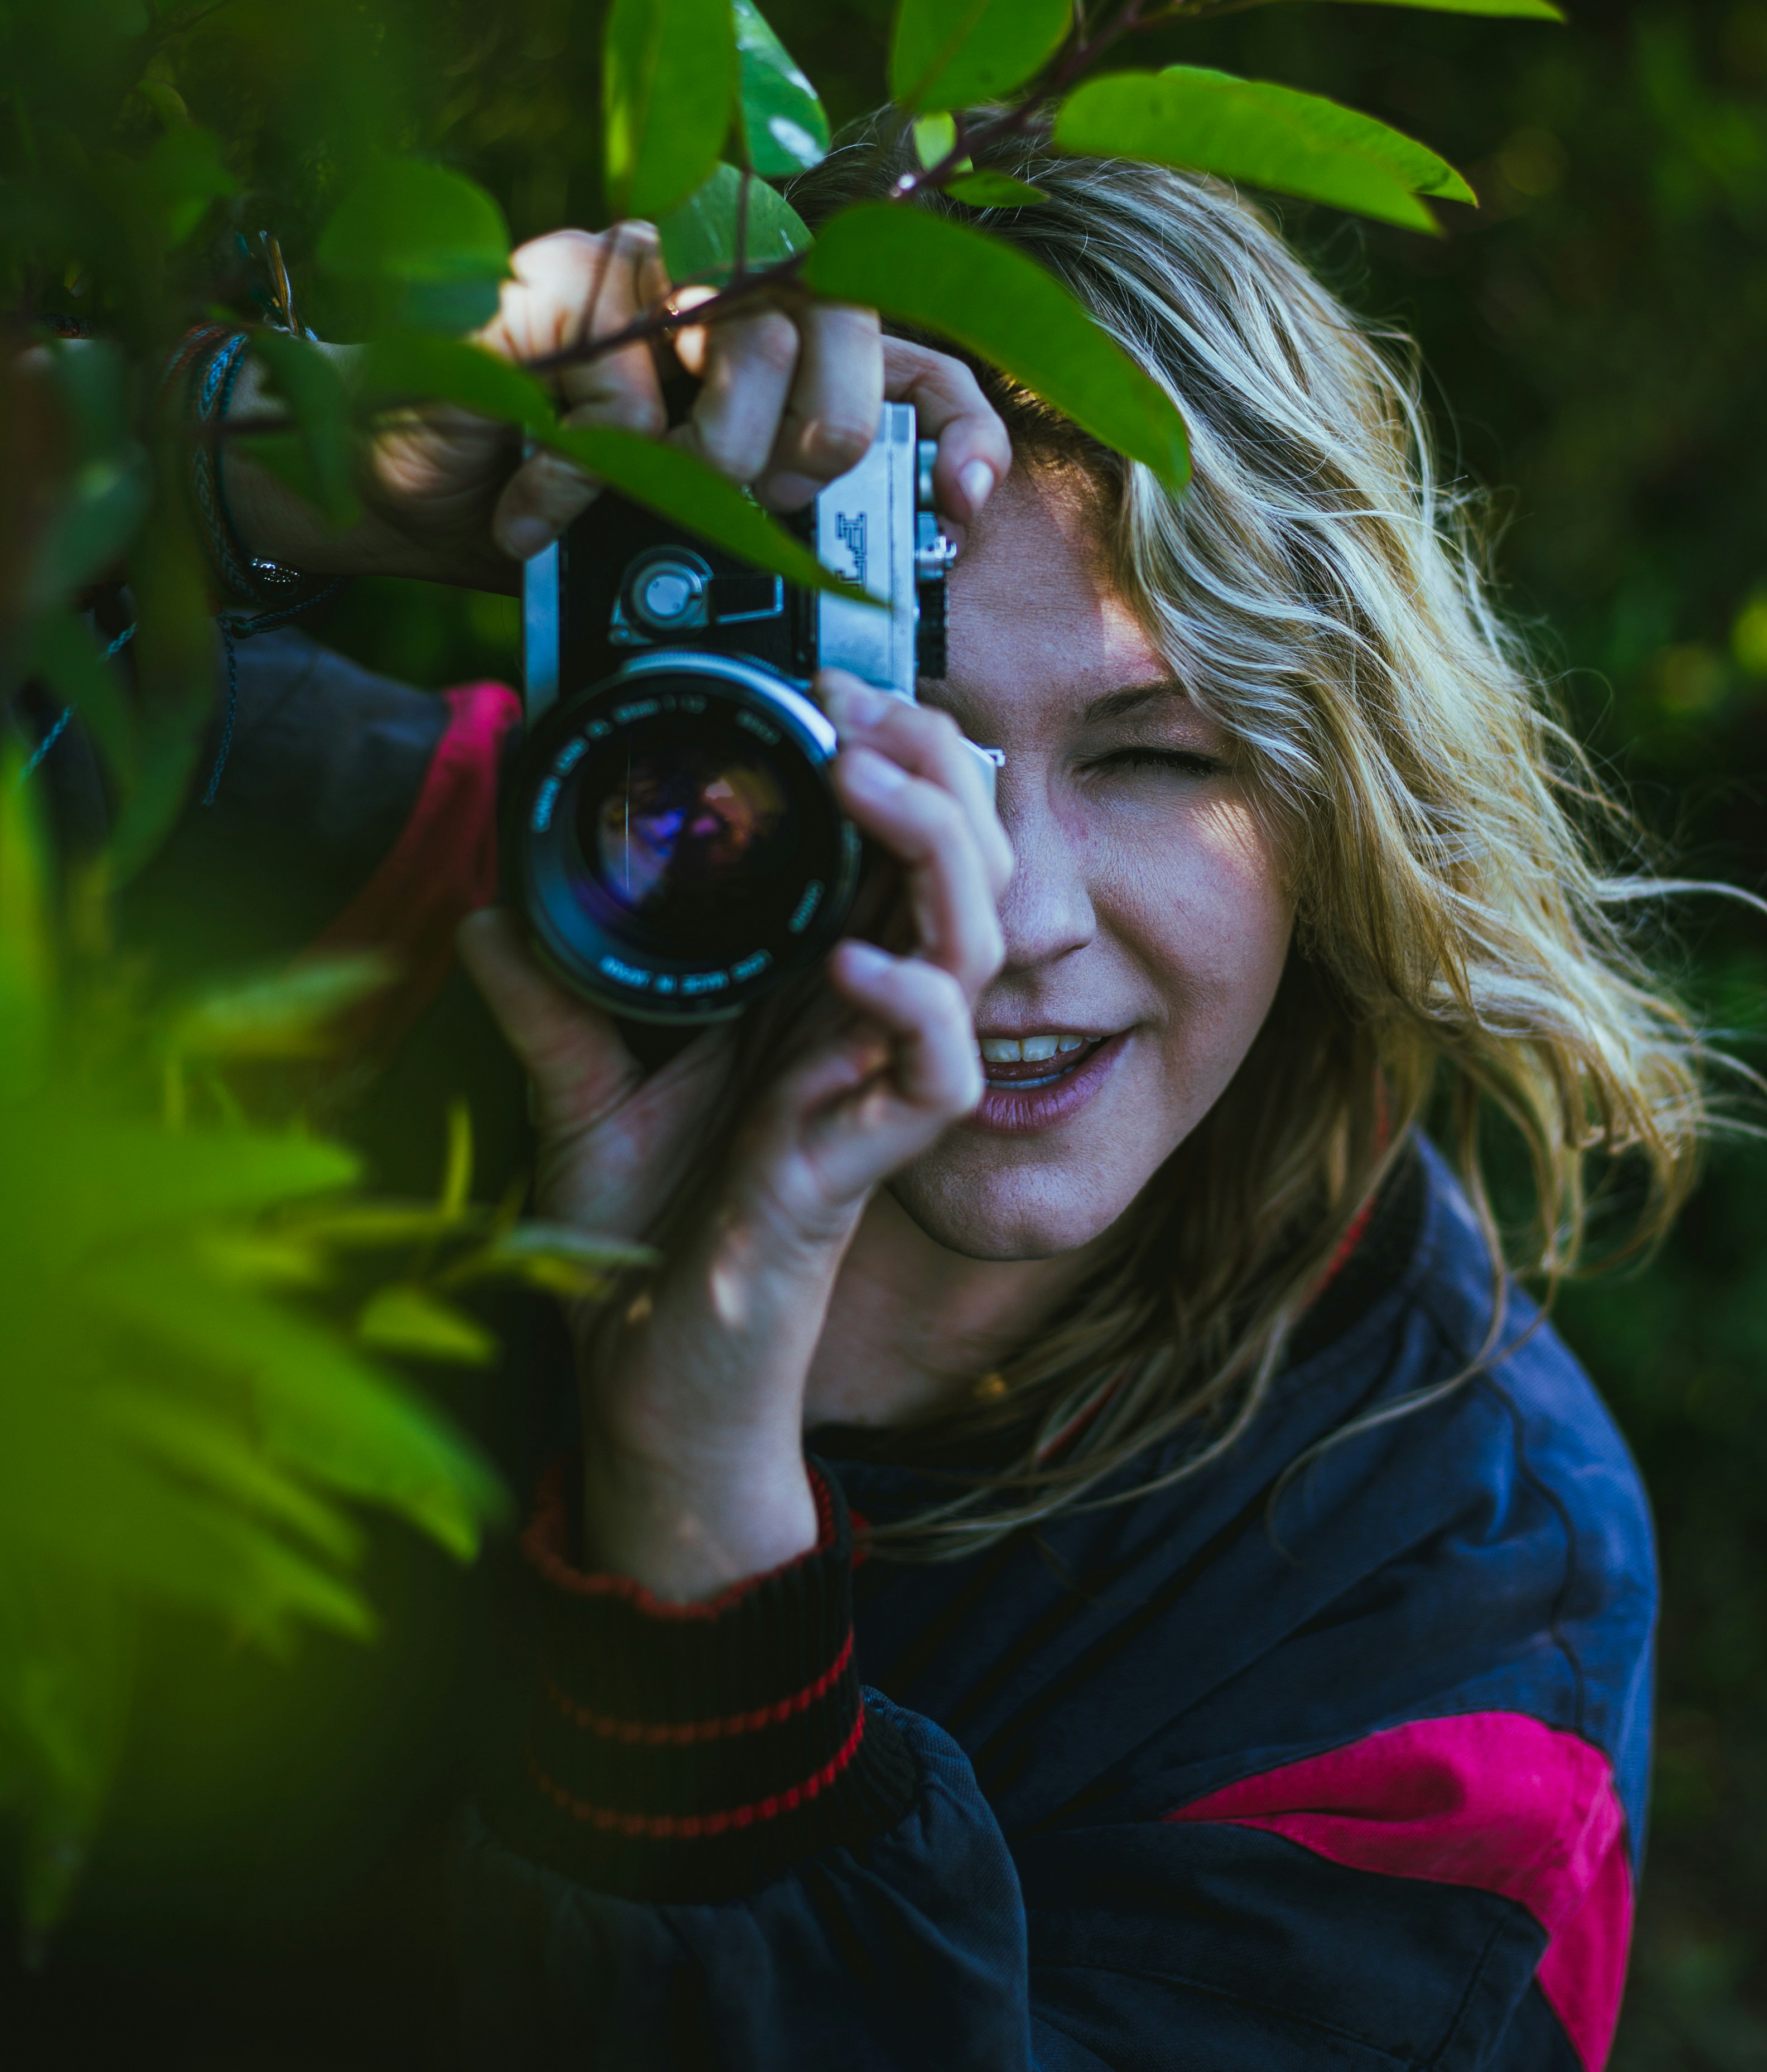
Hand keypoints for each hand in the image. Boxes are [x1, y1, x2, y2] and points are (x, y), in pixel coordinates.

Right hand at [221, 220, 1012, 587]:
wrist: (401, 493)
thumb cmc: (564, 517)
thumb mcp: (700, 541)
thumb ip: (793, 528)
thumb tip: (901, 561)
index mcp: (788, 356)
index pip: (919, 365)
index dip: (962, 433)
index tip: (963, 508)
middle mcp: (733, 292)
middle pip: (850, 338)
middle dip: (808, 454)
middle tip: (733, 505)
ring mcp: (650, 274)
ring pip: (755, 350)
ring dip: (691, 472)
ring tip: (618, 506)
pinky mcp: (563, 277)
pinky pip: (622, 390)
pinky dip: (572, 486)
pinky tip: (529, 510)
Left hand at [458, 676, 1012, 1602]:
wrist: (644, 1384)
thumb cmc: (635, 1247)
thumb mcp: (577, 1095)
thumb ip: (549, 1001)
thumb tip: (486, 906)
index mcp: (813, 991)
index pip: (894, 847)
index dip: (887, 756)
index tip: (826, 687)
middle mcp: (862, 1027)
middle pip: (966, 869)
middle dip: (934, 772)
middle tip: (860, 711)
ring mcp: (877, 1091)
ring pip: (976, 945)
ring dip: (935, 849)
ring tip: (864, 782)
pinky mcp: (869, 1164)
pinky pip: (943, 1076)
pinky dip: (911, 1009)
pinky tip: (854, 966)